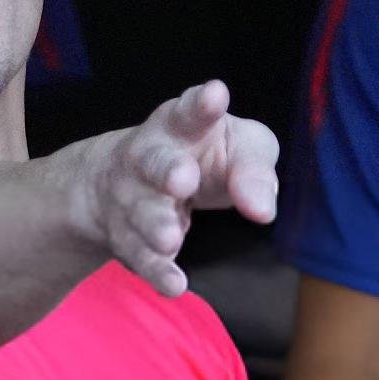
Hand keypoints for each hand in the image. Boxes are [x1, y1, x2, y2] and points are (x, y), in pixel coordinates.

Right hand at [76, 80, 277, 295]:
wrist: (117, 183)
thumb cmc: (197, 157)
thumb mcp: (237, 149)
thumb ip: (255, 171)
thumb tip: (261, 211)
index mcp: (179, 125)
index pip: (188, 112)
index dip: (201, 105)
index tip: (216, 94)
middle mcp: (148, 158)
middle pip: (153, 161)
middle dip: (166, 169)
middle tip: (183, 180)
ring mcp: (131, 198)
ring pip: (141, 211)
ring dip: (155, 225)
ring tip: (171, 239)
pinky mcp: (127, 236)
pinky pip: (140, 256)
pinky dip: (156, 270)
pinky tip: (174, 285)